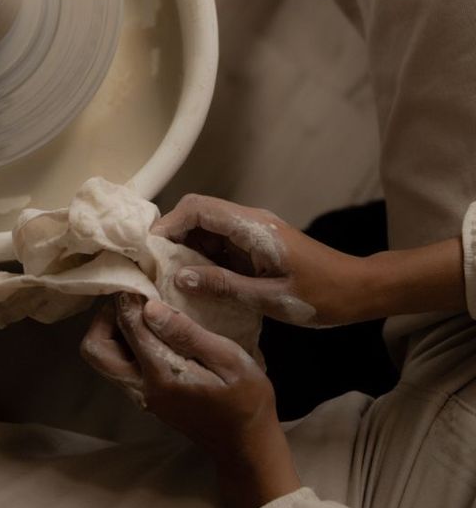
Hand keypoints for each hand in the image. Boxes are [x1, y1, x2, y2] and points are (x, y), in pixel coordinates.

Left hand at [81, 293, 299, 507]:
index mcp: (162, 374)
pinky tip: (153, 332)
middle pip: (94, 349)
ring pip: (103, 360)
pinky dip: (125, 345)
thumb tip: (149, 307)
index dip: (129, 296)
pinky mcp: (147, 399)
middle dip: (105, 318)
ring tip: (143, 313)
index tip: (142, 279)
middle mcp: (142, 387)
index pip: (128, 325)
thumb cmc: (246, 399)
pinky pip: (119, 367)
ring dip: (113, 332)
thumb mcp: (229, 359)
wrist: (246, 444)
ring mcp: (141, 397)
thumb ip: (188, 333)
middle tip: (134, 300)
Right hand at [152, 193, 373, 326]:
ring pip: (205, 230)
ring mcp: (252, 233)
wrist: (359, 290)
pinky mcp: (255, 247)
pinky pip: (219, 245)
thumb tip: (179, 277)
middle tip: (151, 268)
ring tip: (165, 279)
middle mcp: (249, 222)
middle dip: (170, 237)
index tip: (147, 252)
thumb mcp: (270, 298)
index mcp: (252, 227)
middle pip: (197, 214)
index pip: (198, 209)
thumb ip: (224, 286)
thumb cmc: (321, 295)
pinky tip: (192, 284)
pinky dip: (201, 260)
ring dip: (184, 250)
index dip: (168, 225)